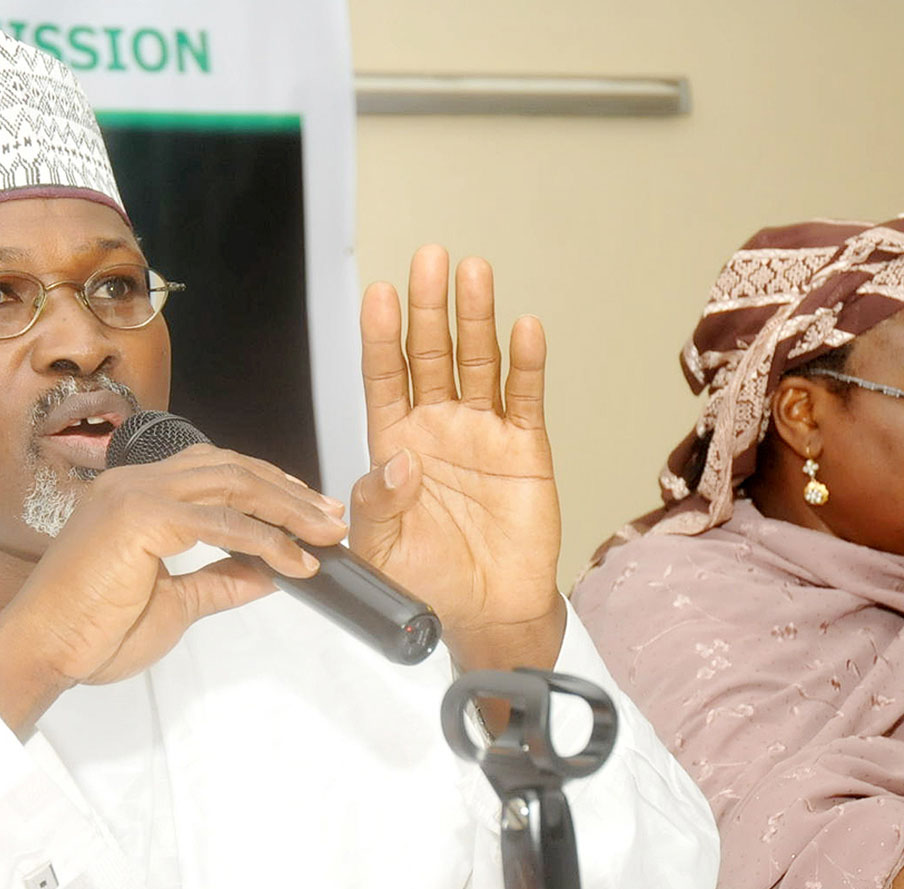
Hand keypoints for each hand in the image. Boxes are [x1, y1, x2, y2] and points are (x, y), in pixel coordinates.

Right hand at [0, 445, 346, 732]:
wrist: (42, 651)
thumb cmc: (90, 631)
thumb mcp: (174, 603)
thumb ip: (220, 580)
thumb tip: (268, 573)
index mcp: (137, 493)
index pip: (216, 471)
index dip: (269, 487)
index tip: (309, 512)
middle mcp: (136, 481)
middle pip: (233, 469)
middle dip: (290, 494)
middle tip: (332, 520)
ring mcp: (137, 493)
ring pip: (234, 485)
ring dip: (289, 510)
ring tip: (325, 535)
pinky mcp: (142, 518)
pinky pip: (222, 522)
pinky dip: (266, 540)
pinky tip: (294, 561)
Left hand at [351, 246, 563, 671]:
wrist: (485, 614)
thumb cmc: (425, 583)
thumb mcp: (380, 550)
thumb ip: (379, 505)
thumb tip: (398, 462)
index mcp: (395, 445)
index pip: (384, 377)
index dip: (381, 336)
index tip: (378, 294)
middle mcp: (438, 429)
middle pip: (431, 355)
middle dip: (430, 307)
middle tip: (429, 259)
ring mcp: (482, 435)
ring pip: (477, 363)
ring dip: (476, 319)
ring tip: (474, 272)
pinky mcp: (525, 450)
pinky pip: (524, 399)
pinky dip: (526, 364)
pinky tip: (524, 329)